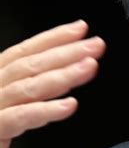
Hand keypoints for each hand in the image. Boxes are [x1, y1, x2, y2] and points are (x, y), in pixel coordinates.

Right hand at [0, 20, 105, 147]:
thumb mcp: (14, 110)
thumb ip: (35, 91)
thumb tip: (69, 71)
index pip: (24, 52)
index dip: (53, 38)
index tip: (80, 29)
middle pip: (29, 65)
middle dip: (66, 52)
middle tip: (96, 45)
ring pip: (27, 87)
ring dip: (62, 75)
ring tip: (89, 67)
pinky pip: (19, 117)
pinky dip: (45, 110)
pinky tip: (69, 105)